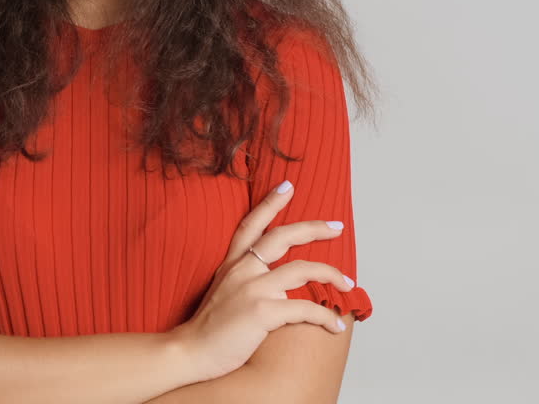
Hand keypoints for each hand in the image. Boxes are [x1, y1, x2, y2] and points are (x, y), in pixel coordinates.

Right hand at [169, 180, 354, 383]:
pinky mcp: (262, 312)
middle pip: (282, 237)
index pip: (251, 225)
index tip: (288, 186)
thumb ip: (243, 279)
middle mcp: (242, 270)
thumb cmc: (208, 327)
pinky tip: (335, 325)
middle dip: (314, 228)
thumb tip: (276, 283)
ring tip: (348, 282)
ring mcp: (252, 289)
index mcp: (232, 264)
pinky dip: (325, 317)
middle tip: (336, 226)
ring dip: (331, 274)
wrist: (190, 351)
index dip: (270, 203)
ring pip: (303, 270)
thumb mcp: (222, 292)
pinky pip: (305, 309)